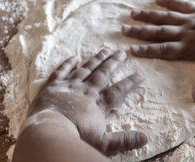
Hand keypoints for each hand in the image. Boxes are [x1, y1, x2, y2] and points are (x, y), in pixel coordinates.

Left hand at [28, 49, 147, 154]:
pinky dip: (68, 64)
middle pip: (103, 74)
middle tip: (121, 52)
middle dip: (113, 63)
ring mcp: (70, 87)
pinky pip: (62, 71)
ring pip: (86, 69)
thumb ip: (124, 140)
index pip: (118, 91)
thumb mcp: (104, 144)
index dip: (129, 82)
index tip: (140, 74)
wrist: (49, 132)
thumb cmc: (76, 139)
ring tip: (105, 50)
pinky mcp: (54, 86)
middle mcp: (86, 92)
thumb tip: (146, 138)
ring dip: (96, 60)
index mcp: (98, 105)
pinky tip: (74, 57)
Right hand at [122, 0, 194, 103]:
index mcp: (190, 48)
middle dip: (140, 31)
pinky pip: (180, 4)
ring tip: (132, 13)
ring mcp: (191, 19)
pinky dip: (168, 1)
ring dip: (148, 15)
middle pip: (159, 32)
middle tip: (123, 29)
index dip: (146, 50)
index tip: (131, 49)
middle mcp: (186, 32)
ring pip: (165, 17)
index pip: (163, 49)